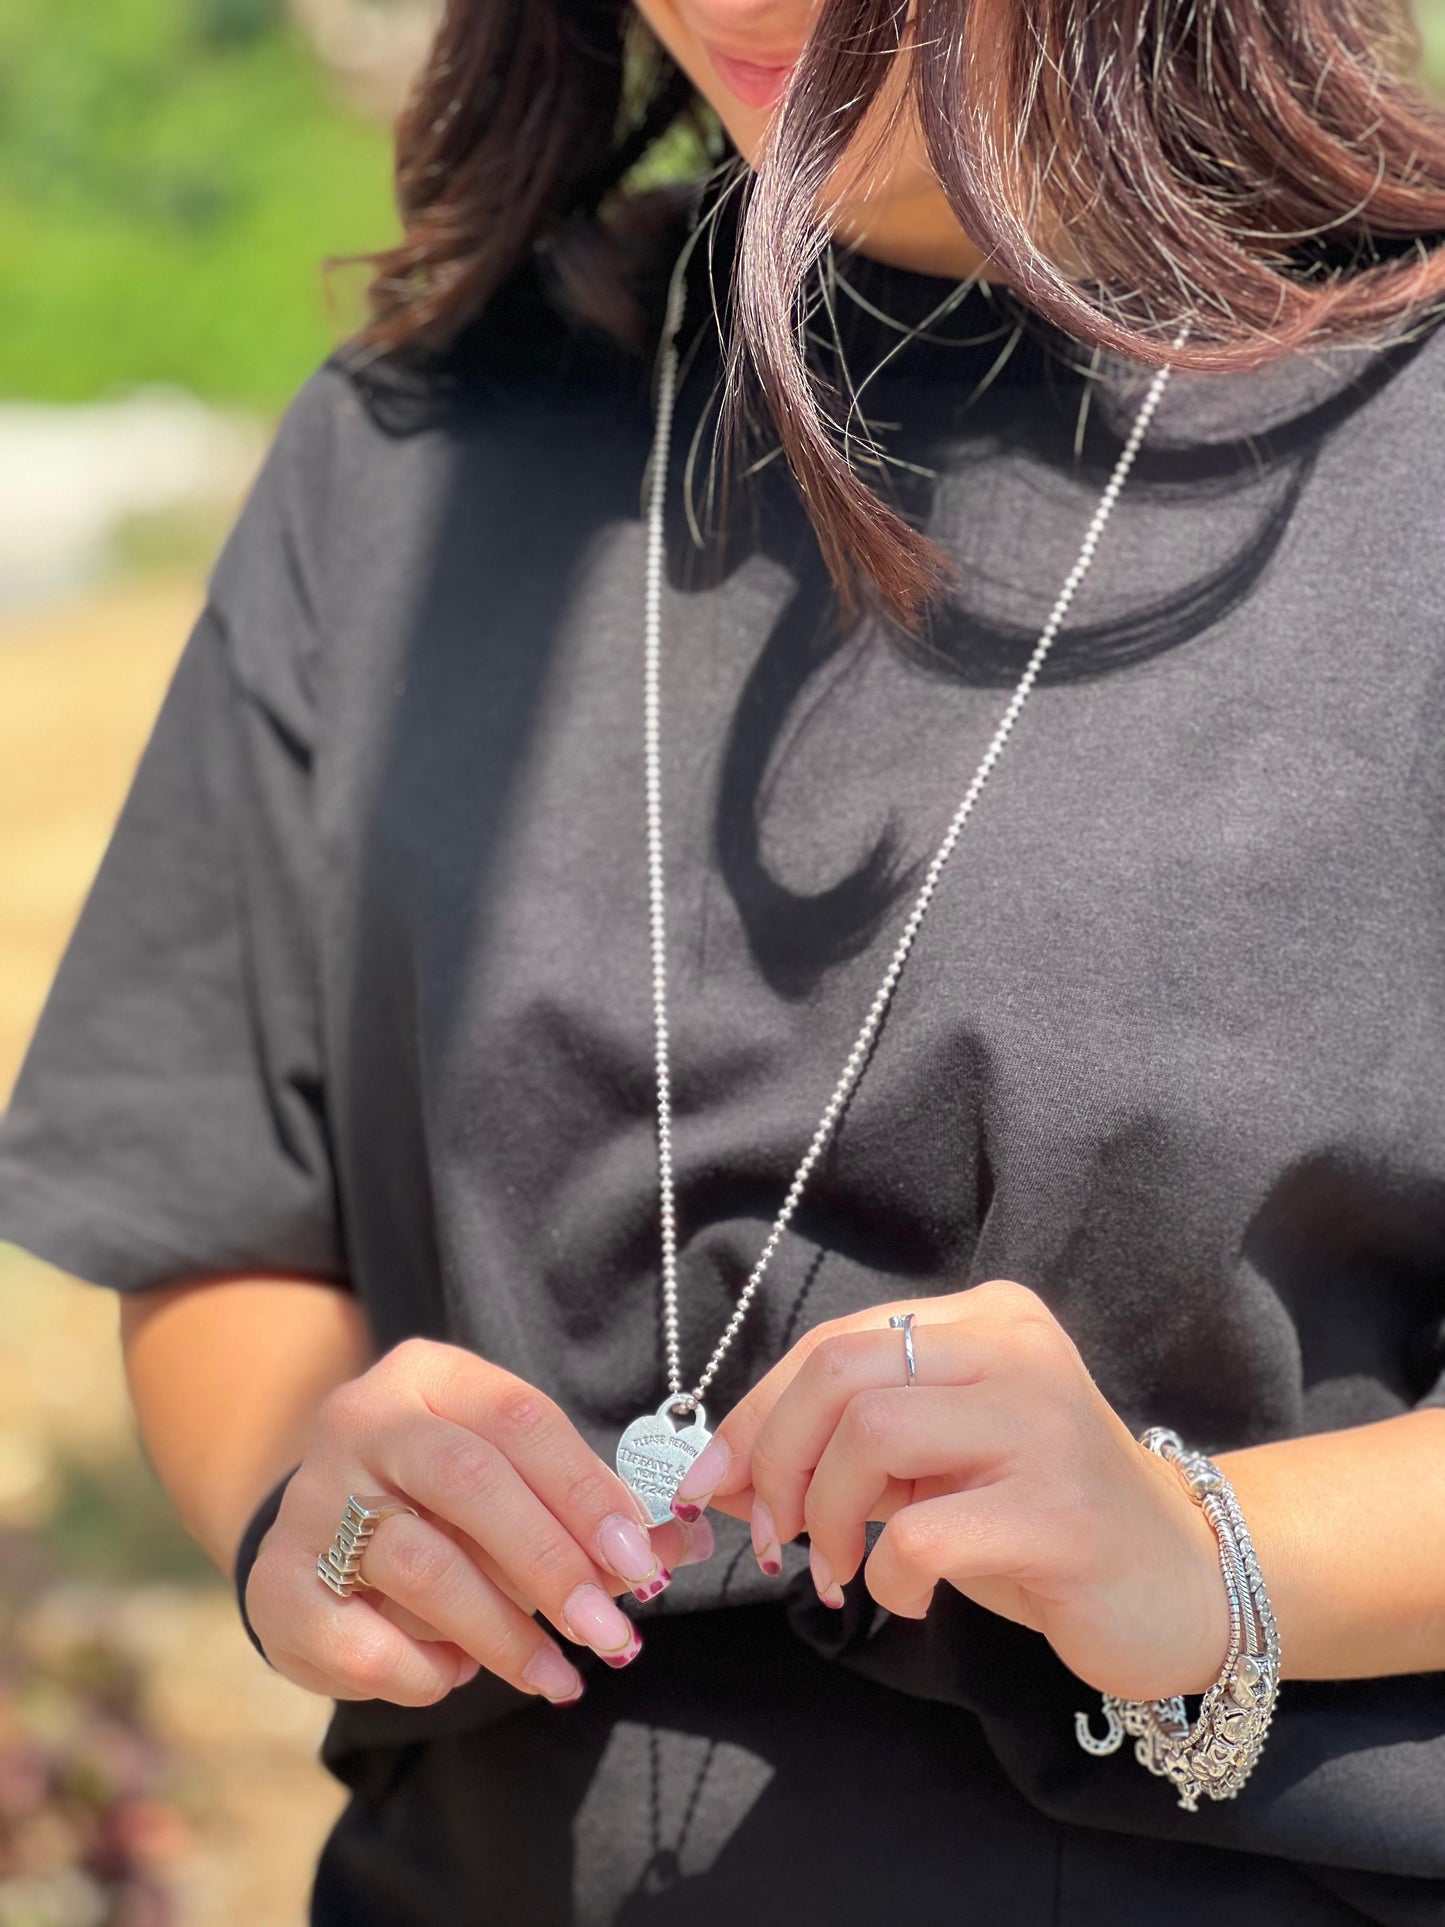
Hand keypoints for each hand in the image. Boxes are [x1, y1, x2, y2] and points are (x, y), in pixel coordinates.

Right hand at [244, 1338, 710, 1706]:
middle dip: (550, 1563)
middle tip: (610, 1633)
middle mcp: (360, 1421)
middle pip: (467, 1479)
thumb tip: (688, 1545)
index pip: (520, 1418)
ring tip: (559, 1676)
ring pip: (420, 1562)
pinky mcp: (276, 1584)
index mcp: (427, 1375)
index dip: (586, 1492)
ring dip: (504, 1632)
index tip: (640, 1565)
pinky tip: (458, 1674)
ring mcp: (311, 1500)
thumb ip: (596, 1513)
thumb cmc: (450, 1503)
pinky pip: (359, 1637)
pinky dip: (423, 1668)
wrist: (328, 1535)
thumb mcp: (519, 1484)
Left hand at [673, 1280, 1229, 1701]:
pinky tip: (911, 1598)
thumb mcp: (941, 1465)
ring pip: (871, 1435)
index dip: (758, 1413)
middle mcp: (1017, 1350)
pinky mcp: (1060, 1513)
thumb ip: (847, 1452)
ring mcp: (1044, 1425)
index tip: (712, 1481)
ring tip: (836, 1569)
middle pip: (840, 1371)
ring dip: (825, 1516)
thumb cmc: (1041, 1520)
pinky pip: (922, 1534)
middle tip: (769, 1532)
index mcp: (986, 1320)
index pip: (836, 1342)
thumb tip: (723, 1473)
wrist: (1183, 1583)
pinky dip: (888, 1576)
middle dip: (775, 1457)